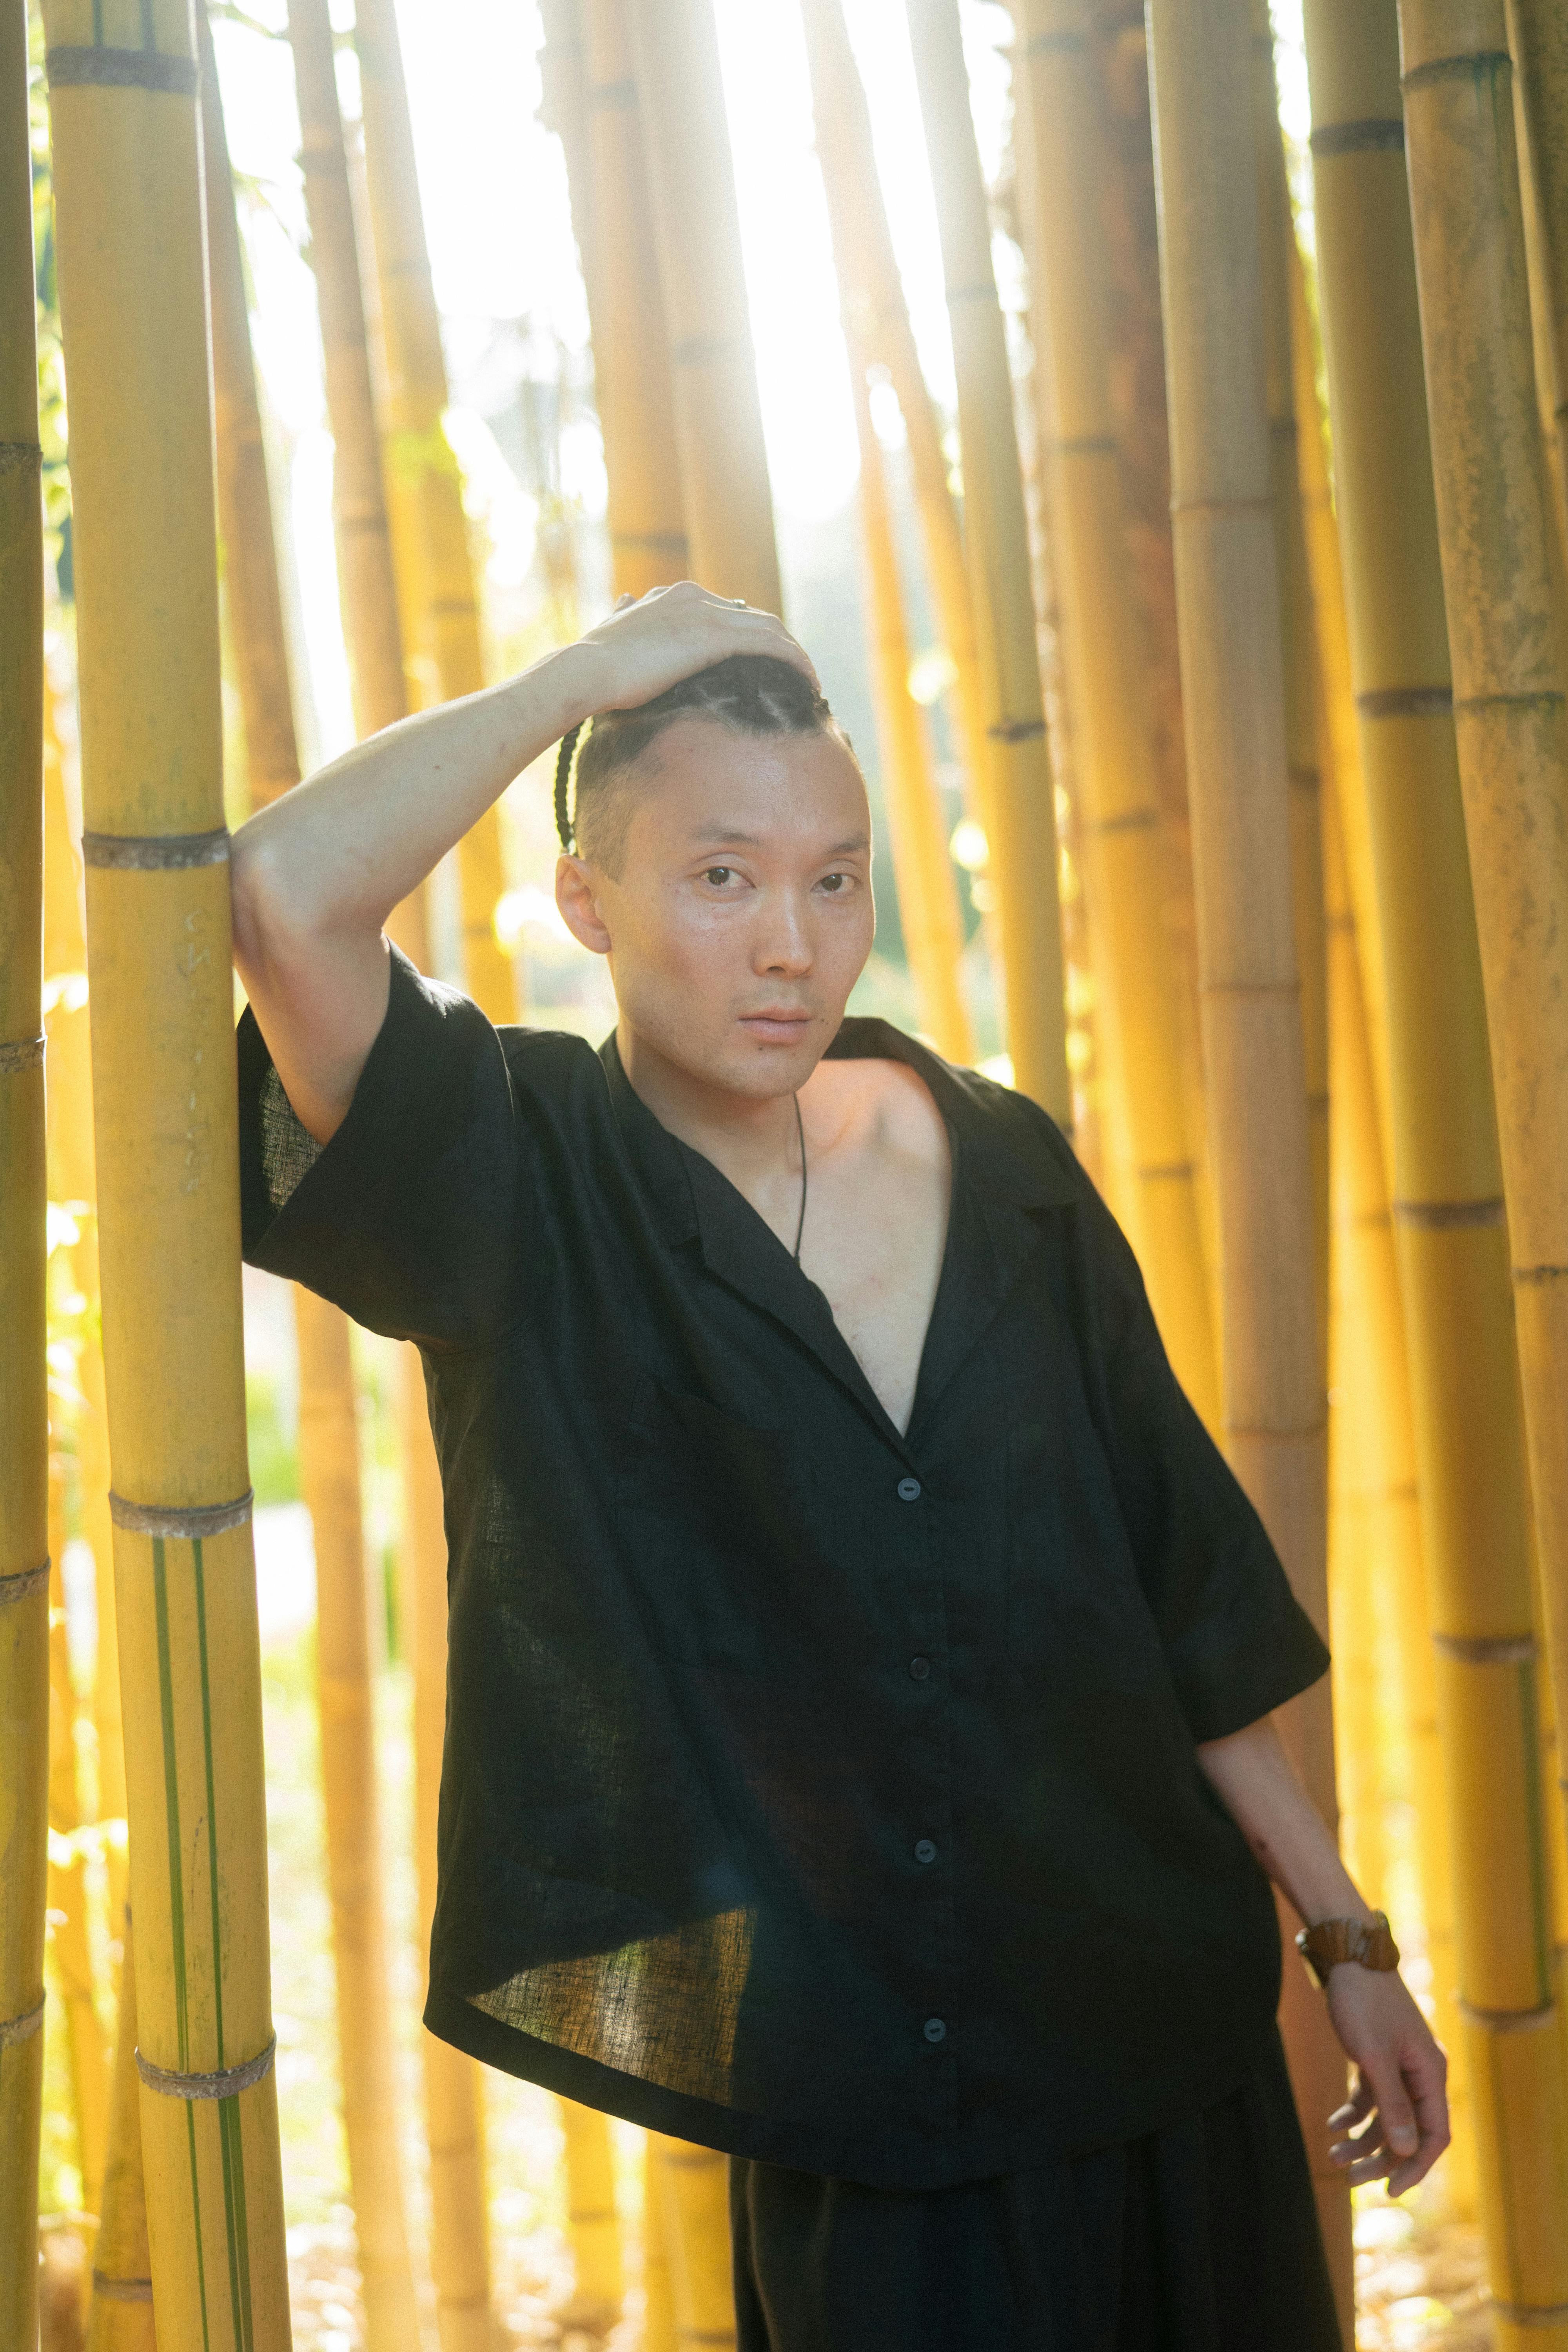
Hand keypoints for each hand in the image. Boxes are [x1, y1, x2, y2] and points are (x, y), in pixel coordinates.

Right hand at [572, 581, 817, 716]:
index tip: (766, 665)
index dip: (753, 637)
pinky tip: (808, 682)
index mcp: (675, 597)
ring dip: (796, 656)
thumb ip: (626, 617)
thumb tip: (624, 603)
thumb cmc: (594, 666)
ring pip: (770, 629)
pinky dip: (795, 662)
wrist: (585, 671)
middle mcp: (695, 597)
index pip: (730, 613)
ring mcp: (705, 614)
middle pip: (756, 619)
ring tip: (811, 683)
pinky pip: (770, 645)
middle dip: (781, 646)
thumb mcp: (614, 631)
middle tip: (798, 676)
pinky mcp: (713, 636)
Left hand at [1323, 1963, 1448, 2195]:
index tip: (1390, 2189)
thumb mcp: (1374, 2055)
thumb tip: (1405, 2150)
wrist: (1348, 1957)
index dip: (1414, 2165)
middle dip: (1381, 2158)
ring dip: (1362, 2139)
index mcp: (1430, 2074)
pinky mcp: (1377, 2058)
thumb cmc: (1363, 2002)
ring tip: (1332, 2155)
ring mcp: (1398, 2066)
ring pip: (1386, 2118)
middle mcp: (1420, 2074)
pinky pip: (1370, 2099)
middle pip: (1407, 2131)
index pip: (1433, 2135)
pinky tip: (1333, 2126)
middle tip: (1350, 2178)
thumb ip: (1392, 2103)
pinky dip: (1353, 2115)